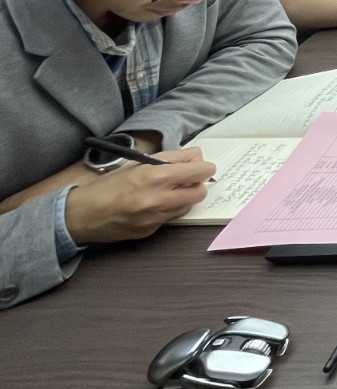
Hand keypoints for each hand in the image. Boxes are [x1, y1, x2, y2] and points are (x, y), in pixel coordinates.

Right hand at [63, 148, 215, 243]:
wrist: (81, 215)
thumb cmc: (107, 186)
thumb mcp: (137, 164)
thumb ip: (170, 159)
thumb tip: (196, 157)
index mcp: (154, 177)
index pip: (200, 171)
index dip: (202, 168)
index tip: (199, 167)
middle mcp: (158, 199)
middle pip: (201, 192)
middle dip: (196, 184)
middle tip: (185, 180)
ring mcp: (156, 218)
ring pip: (188, 206)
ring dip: (184, 198)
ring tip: (166, 192)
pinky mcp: (151, 232)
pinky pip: (171, 218)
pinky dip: (168, 210)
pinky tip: (151, 206)